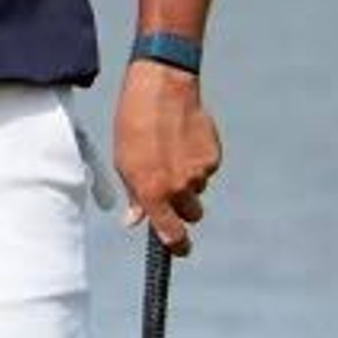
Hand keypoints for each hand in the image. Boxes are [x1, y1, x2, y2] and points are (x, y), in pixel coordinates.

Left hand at [114, 61, 222, 252]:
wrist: (161, 88)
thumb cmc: (134, 124)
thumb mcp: (123, 161)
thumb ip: (133, 195)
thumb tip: (134, 221)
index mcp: (152, 192)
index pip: (172, 234)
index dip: (177, 246)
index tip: (179, 248)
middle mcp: (179, 187)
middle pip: (192, 214)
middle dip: (184, 207)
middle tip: (171, 187)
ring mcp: (199, 172)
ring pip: (198, 188)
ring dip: (189, 178)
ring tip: (170, 149)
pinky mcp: (213, 155)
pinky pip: (207, 168)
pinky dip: (197, 159)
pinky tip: (183, 138)